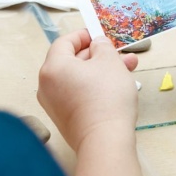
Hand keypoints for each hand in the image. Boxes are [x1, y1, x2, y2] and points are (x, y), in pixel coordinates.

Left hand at [38, 29, 138, 151]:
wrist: (105, 141)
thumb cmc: (106, 97)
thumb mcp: (110, 61)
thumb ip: (102, 46)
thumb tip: (97, 44)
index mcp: (53, 67)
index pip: (64, 42)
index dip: (83, 35)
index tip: (99, 34)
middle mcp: (47, 85)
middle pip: (72, 61)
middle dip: (98, 55)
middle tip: (119, 53)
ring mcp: (54, 104)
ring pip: (78, 78)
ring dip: (101, 71)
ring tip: (127, 68)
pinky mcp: (64, 118)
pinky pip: (77, 93)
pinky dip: (94, 86)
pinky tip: (116, 85)